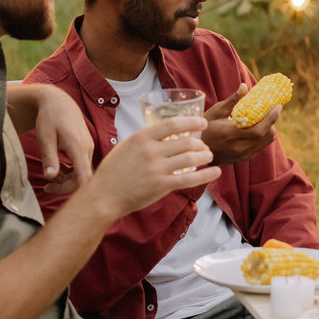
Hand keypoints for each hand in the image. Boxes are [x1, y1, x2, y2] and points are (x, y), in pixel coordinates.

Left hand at [16, 85, 93, 194]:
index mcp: (79, 148)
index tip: (50, 188)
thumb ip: (49, 158)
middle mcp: (88, 149)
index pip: (83, 178)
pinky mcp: (86, 147)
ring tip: (50, 178)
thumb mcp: (45, 138)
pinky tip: (58, 169)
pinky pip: (82, 166)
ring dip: (67, 179)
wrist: (58, 101)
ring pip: (82, 173)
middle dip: (65, 186)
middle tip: (46, 186)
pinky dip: (70, 172)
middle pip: (83, 178)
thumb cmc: (50, 118)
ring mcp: (88, 148)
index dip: (70, 189)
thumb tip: (50, 178)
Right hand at [91, 116, 219, 216]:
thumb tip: (165, 132)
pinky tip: (216, 172)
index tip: (203, 123)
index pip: (174, 124)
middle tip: (204, 146)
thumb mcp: (126, 146)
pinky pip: (190, 179)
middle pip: (187, 142)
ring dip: (205, 156)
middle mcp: (151, 151)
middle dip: (201, 143)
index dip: (192, 122)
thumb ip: (145, 139)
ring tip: (208, 156)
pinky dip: (207, 175)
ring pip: (191, 158)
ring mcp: (157, 169)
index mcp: (142, 138)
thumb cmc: (113, 171)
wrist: (103, 196)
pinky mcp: (162, 186)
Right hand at [201, 83, 281, 164]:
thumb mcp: (216, 112)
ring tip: (262, 119)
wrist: (196, 151)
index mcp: (231, 135)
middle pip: (267, 136)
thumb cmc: (204, 128)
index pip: (259, 130)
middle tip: (270, 110)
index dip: (272, 118)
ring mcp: (242, 155)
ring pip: (266, 142)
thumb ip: (233, 101)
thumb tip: (245, 86)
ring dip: (268, 129)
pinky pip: (260, 147)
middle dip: (271, 122)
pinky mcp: (243, 159)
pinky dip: (262, 137)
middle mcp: (239, 148)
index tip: (278, 106)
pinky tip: (255, 129)